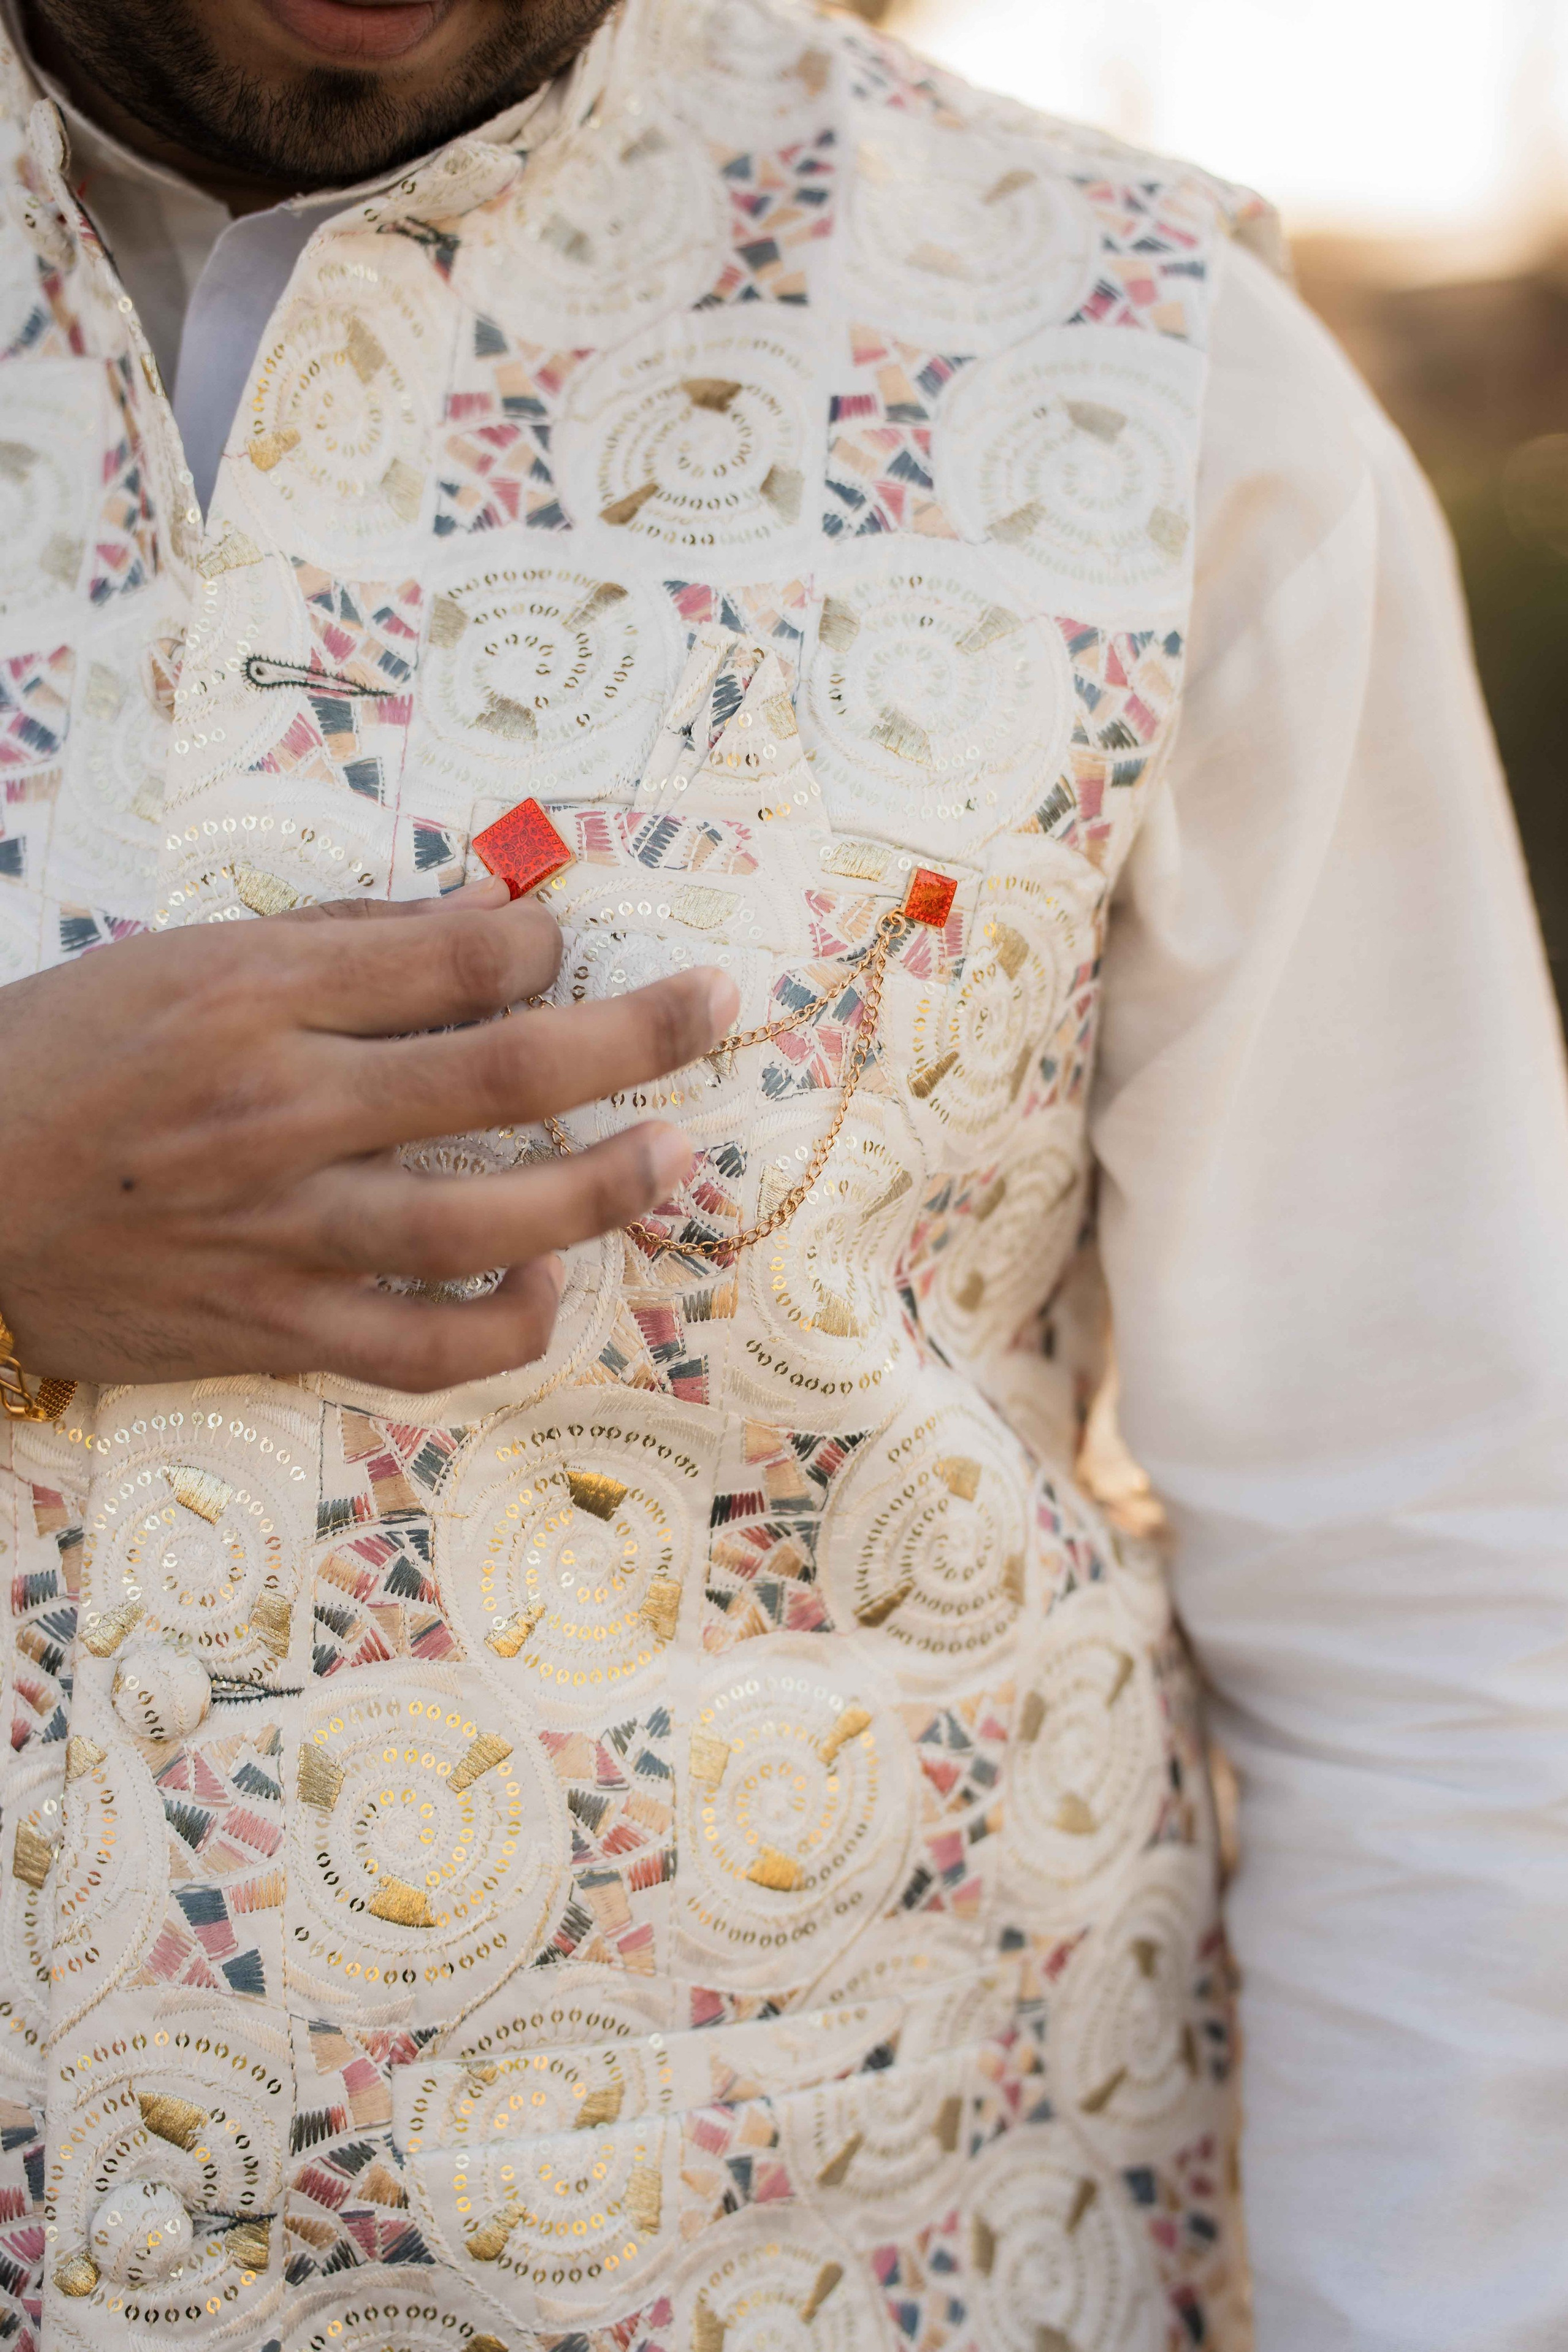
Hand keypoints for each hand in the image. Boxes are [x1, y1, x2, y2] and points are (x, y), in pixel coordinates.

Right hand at [0, 879, 735, 1392]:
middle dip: (636, 1036)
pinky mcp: (266, 1324)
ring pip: (482, 1222)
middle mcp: (280, 1108)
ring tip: (672, 1155)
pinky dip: (499, 1325)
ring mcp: (279, 1229)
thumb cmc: (54, 1063)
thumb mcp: (173, 961)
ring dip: (602, 1188)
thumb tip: (481, 925)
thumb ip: (333, 945)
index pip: (455, 962)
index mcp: (251, 994)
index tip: (559, 946)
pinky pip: (417, 1347)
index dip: (540, 947)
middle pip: (507, 1073)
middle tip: (715, 1012)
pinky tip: (547, 1286)